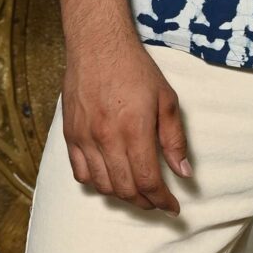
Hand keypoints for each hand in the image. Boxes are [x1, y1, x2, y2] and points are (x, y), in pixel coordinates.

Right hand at [61, 32, 191, 212]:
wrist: (97, 45)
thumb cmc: (135, 69)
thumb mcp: (166, 100)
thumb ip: (174, 139)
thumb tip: (183, 173)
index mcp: (134, 130)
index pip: (148, 181)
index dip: (162, 201)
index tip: (172, 207)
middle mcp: (106, 138)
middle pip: (125, 189)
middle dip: (145, 202)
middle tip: (157, 201)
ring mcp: (85, 138)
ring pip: (102, 185)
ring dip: (122, 195)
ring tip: (136, 191)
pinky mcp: (70, 135)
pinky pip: (80, 173)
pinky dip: (96, 183)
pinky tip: (110, 177)